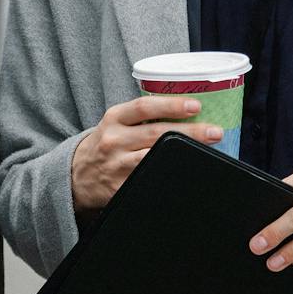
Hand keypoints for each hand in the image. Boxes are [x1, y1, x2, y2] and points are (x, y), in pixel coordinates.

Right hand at [71, 96, 225, 212]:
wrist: (77, 175)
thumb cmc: (105, 144)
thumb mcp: (115, 123)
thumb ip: (142, 116)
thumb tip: (187, 111)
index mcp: (114, 119)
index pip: (144, 107)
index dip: (171, 106)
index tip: (195, 105)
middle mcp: (115, 140)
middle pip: (157, 134)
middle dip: (190, 132)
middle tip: (215, 131)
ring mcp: (117, 166)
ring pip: (156, 158)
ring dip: (184, 153)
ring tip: (209, 149)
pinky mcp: (121, 187)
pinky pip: (150, 179)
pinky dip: (171, 175)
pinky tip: (188, 172)